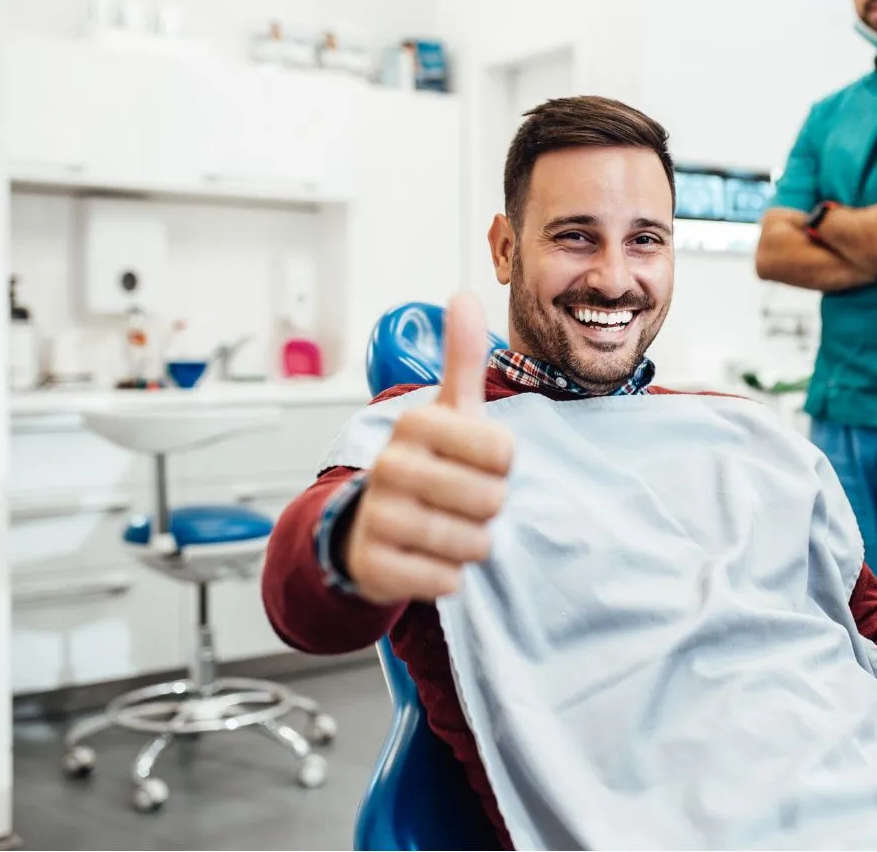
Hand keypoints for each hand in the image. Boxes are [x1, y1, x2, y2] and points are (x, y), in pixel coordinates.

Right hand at [344, 292, 513, 605]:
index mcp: (417, 423)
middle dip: (488, 508)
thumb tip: (463, 295)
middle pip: (491, 500)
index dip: (502, 467)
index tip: (476, 464)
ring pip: (471, 544)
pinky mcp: (373, 565)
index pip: (505, 453)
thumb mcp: (449, 410)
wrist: (372, 524)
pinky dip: (447, 576)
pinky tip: (429, 558)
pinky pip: (445, 580)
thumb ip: (461, 356)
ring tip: (449, 528)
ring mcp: (377, 516)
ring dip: (471, 543)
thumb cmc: (428, 462)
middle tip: (462, 501)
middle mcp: (390, 465)